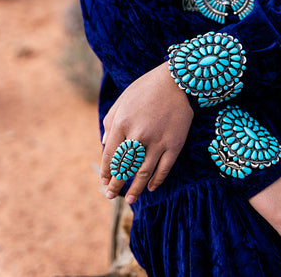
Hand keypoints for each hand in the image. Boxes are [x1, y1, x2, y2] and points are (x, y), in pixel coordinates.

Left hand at [101, 62, 193, 203]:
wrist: (177, 81)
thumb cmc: (146, 88)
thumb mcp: (122, 101)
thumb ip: (110, 122)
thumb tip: (104, 145)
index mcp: (121, 123)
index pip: (110, 155)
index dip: (107, 171)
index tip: (105, 181)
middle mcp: (138, 135)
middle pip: (125, 167)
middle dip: (116, 184)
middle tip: (111, 196)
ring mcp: (158, 141)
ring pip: (144, 172)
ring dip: (135, 188)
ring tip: (130, 199)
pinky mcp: (175, 143)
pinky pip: (164, 168)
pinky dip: (157, 180)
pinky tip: (151, 188)